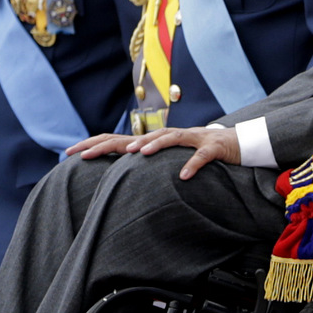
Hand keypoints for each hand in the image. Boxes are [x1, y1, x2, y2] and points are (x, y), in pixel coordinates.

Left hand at [69, 126, 240, 179]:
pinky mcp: (214, 148)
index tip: (70, 153)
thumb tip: (123, 175)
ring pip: (170, 138)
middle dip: (109, 144)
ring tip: (136, 154)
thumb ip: (150, 165)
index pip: (121, 140)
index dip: (96, 144)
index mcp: (158, 142)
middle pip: (136, 136)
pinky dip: (193, 165)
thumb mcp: (172, 160)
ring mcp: (194, 139)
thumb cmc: (204, 153)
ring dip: (153, 145)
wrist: (242, 144)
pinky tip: (185, 176)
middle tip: (85, 154)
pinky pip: (203, 156)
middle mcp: (172, 136)